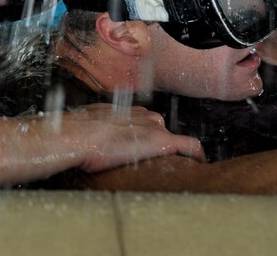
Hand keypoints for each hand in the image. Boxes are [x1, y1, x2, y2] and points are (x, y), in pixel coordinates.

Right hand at [56, 103, 204, 170]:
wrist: (79, 135)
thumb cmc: (76, 133)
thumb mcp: (82, 126)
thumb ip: (88, 130)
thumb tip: (78, 139)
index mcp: (124, 110)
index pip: (141, 121)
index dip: (142, 134)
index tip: (139, 145)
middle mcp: (142, 115)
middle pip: (157, 128)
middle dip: (154, 142)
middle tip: (148, 160)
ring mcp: (154, 127)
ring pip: (170, 137)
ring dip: (169, 151)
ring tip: (169, 166)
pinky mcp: (162, 141)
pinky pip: (189, 146)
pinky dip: (196, 154)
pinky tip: (200, 163)